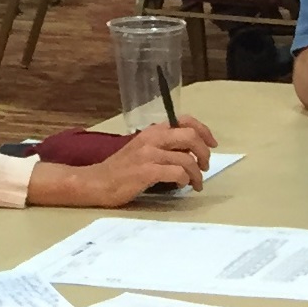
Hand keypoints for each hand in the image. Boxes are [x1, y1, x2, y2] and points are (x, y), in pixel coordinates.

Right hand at [71, 117, 215, 203]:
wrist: (96, 182)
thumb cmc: (121, 169)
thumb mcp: (143, 150)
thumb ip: (164, 146)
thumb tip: (190, 152)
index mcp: (153, 131)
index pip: (185, 120)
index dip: (204, 131)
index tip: (212, 144)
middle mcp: (152, 138)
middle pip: (190, 137)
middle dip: (205, 152)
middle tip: (205, 166)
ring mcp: (148, 154)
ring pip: (187, 159)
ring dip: (196, 174)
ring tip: (195, 184)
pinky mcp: (146, 171)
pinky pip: (177, 172)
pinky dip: (184, 180)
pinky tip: (180, 186)